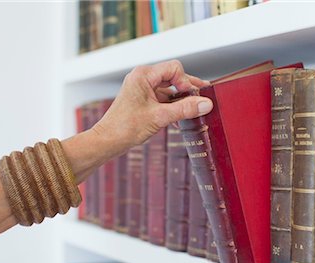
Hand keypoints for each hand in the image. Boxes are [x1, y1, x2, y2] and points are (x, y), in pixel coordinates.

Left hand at [93, 60, 212, 148]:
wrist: (108, 141)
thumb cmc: (125, 127)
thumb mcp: (159, 117)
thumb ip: (184, 109)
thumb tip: (205, 104)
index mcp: (143, 75)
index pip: (174, 68)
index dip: (186, 81)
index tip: (192, 97)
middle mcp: (143, 79)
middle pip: (173, 77)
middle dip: (188, 90)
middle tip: (203, 99)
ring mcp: (143, 90)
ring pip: (170, 90)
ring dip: (182, 100)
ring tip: (195, 111)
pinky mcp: (144, 101)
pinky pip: (164, 99)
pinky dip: (173, 107)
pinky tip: (182, 118)